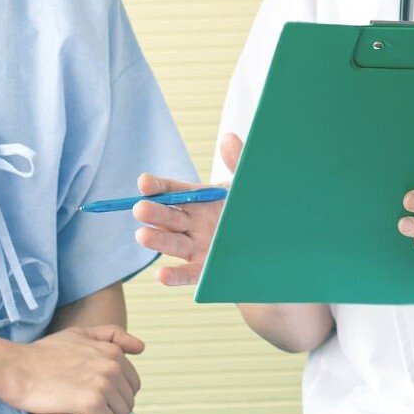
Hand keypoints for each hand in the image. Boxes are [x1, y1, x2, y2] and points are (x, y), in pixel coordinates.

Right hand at [0, 325, 142, 413]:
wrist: (16, 369)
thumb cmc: (42, 354)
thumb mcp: (77, 335)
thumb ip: (110, 336)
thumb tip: (140, 348)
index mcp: (112, 352)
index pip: (133, 383)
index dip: (120, 397)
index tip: (104, 404)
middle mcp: (112, 366)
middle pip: (128, 401)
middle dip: (116, 412)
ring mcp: (103, 385)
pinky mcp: (91, 404)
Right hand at [138, 132, 240, 286]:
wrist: (273, 245)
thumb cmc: (253, 210)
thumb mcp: (247, 185)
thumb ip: (238, 162)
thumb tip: (227, 138)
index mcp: (197, 200)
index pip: (170, 191)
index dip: (156, 187)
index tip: (144, 183)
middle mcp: (191, 223)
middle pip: (168, 217)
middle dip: (153, 213)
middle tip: (139, 209)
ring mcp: (196, 247)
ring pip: (172, 243)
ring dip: (156, 240)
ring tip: (142, 236)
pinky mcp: (204, 270)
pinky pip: (188, 274)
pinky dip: (174, 276)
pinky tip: (161, 275)